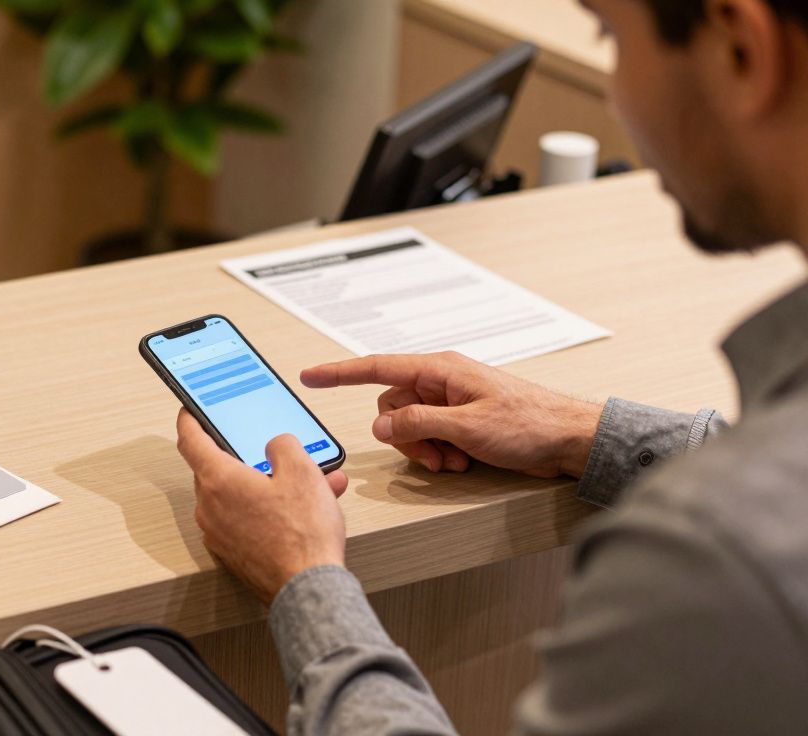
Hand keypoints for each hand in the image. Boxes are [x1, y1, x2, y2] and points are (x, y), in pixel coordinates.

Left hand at [175, 409, 349, 604]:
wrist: (307, 589)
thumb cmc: (302, 535)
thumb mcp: (303, 471)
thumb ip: (284, 445)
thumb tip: (276, 446)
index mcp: (218, 480)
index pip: (190, 439)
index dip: (190, 419)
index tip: (190, 410)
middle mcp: (209, 507)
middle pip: (217, 468)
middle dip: (246, 457)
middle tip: (271, 450)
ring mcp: (218, 533)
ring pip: (237, 496)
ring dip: (264, 485)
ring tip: (306, 483)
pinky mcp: (232, 553)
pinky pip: (244, 519)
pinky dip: (266, 510)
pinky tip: (299, 511)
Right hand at [301, 352, 602, 477]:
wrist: (568, 439)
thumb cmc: (529, 424)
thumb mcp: (467, 426)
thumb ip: (419, 423)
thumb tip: (381, 424)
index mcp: (440, 370)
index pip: (377, 368)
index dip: (340, 373)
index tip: (311, 376)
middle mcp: (441, 382)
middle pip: (393, 407)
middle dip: (404, 437)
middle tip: (432, 456)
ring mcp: (451, 402)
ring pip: (410, 426)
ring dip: (424, 449)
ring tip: (452, 461)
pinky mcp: (462, 422)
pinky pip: (430, 436)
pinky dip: (439, 453)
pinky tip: (462, 462)